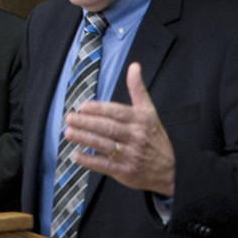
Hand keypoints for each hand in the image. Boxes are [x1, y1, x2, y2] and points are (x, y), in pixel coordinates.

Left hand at [62, 61, 175, 195]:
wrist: (168, 171)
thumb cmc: (154, 139)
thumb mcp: (150, 112)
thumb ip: (138, 90)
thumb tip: (134, 66)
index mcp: (141, 120)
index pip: (117, 112)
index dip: (99, 109)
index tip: (82, 107)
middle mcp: (136, 136)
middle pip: (107, 128)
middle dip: (86, 122)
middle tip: (69, 118)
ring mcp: (130, 155)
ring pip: (103, 144)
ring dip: (84, 138)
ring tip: (68, 133)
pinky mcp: (124, 171)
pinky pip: (104, 165)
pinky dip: (89, 160)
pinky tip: (76, 154)